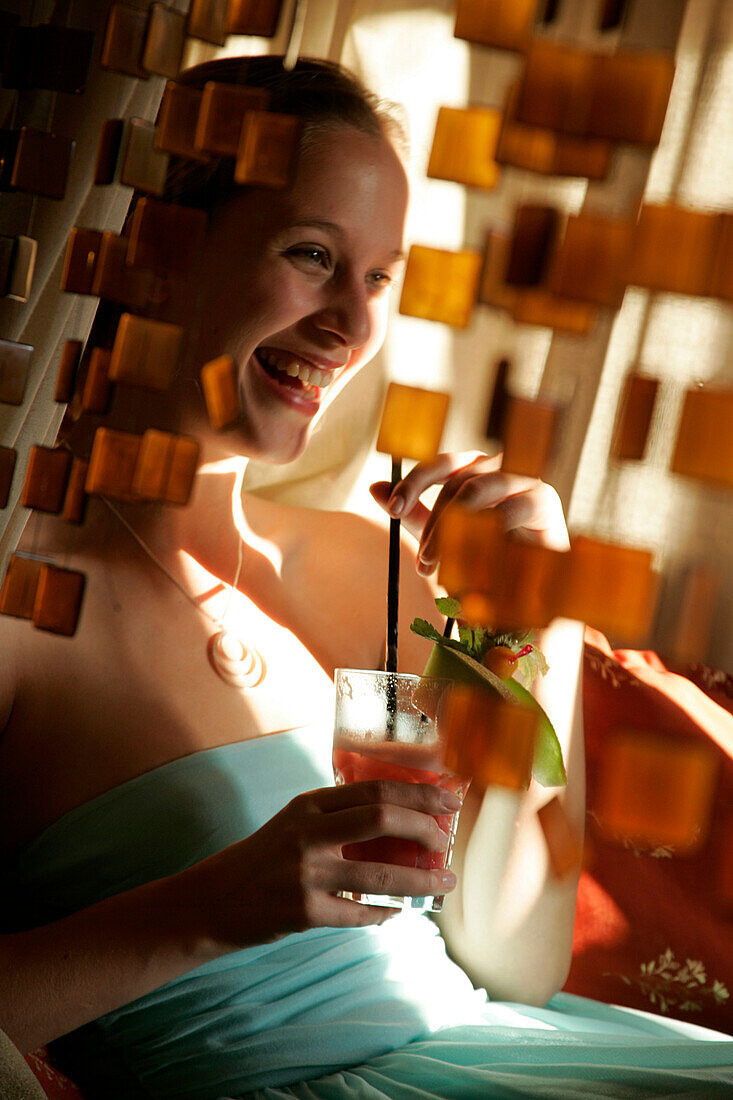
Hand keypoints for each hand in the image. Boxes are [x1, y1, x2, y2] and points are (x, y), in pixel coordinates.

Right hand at [186, 781, 460, 949]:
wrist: (215, 899)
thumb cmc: (267, 856)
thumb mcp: (298, 822)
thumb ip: (341, 816)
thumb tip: (406, 817)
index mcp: (310, 804)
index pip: (375, 788)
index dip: (419, 791)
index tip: (450, 798)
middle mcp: (308, 833)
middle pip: (381, 818)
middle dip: (424, 827)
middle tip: (446, 840)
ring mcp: (306, 873)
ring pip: (381, 875)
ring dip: (421, 879)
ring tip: (445, 882)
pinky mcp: (305, 912)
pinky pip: (361, 913)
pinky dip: (386, 913)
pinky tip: (399, 912)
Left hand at [370, 451, 569, 574]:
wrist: (534, 592)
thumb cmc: (489, 559)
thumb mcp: (443, 535)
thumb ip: (412, 511)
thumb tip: (374, 487)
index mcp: (477, 470)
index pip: (440, 464)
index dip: (413, 482)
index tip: (390, 508)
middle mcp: (501, 467)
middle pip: (457, 476)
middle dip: (434, 520)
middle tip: (421, 559)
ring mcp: (524, 479)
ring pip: (477, 489)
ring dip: (452, 531)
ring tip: (441, 567)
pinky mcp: (544, 501)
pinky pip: (505, 511)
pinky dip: (484, 538)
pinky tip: (474, 565)